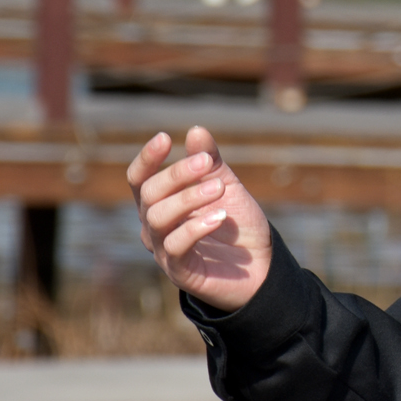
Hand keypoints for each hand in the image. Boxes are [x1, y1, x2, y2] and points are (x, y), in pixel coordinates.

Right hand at [128, 126, 272, 312]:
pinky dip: (195, 227)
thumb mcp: (226, 186)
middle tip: (206, 162)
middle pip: (149, 194)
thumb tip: (196, 130)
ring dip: (188, 198)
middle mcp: (154, 226)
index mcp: (160, 203)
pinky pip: (175, 246)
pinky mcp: (179, 270)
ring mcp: (163, 249)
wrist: (261, 266)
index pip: (140, 179)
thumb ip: (210, 162)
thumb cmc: (237, 225)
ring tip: (219, 188)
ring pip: (157, 218)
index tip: (165, 137)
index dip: (147, 158)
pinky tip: (218, 217)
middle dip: (177, 174)